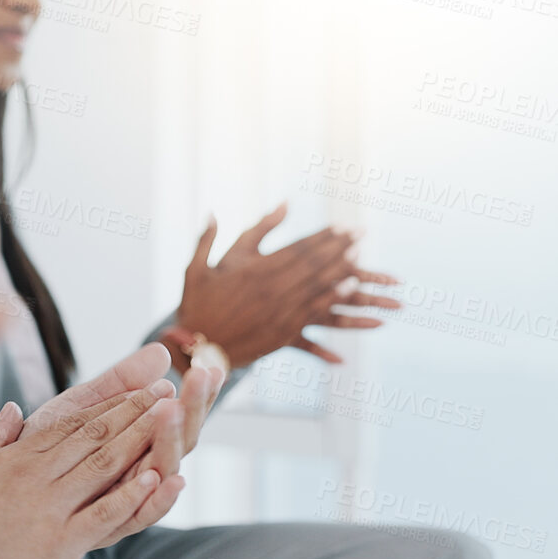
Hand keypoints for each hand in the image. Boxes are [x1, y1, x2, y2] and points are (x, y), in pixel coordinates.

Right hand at [0, 347, 186, 558]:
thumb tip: (14, 409)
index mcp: (10, 459)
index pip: (69, 423)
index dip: (109, 404)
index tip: (137, 388)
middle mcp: (31, 476)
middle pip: (93, 436)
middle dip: (134, 411)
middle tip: (167, 391)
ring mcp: (46, 508)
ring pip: (103, 465)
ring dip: (142, 439)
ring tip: (171, 417)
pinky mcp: (58, 543)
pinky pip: (102, 513)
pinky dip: (132, 495)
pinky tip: (157, 478)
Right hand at [175, 204, 401, 367]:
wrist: (195, 346)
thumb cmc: (195, 305)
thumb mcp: (196, 267)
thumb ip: (207, 238)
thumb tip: (213, 212)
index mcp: (253, 270)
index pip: (297, 247)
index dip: (323, 236)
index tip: (343, 225)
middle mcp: (270, 288)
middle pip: (313, 263)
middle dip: (340, 246)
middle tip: (361, 233)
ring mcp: (279, 310)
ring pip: (318, 285)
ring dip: (342, 269)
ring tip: (362, 256)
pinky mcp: (283, 331)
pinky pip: (315, 312)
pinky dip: (333, 299)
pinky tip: (350, 289)